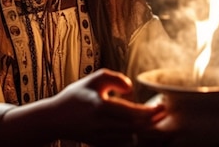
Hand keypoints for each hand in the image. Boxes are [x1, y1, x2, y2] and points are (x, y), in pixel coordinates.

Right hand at [50, 68, 166, 145]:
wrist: (54, 119)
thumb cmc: (75, 97)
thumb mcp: (92, 80)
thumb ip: (113, 77)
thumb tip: (130, 88)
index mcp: (99, 107)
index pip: (131, 113)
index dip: (149, 111)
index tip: (161, 106)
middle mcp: (100, 124)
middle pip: (135, 127)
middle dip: (152, 121)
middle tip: (163, 113)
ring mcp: (100, 137)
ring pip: (131, 138)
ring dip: (144, 130)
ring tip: (154, 120)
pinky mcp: (99, 144)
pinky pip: (122, 144)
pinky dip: (133, 137)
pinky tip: (138, 128)